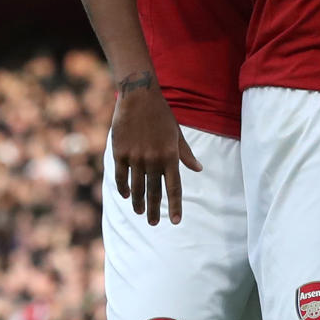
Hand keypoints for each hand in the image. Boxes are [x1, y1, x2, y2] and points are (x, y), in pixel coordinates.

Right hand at [112, 72, 201, 224]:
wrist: (138, 96)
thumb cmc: (161, 115)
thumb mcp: (177, 134)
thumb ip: (186, 155)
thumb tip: (199, 169)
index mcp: (170, 156)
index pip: (174, 188)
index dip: (175, 206)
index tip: (176, 221)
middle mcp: (153, 160)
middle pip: (154, 192)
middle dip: (154, 210)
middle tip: (153, 223)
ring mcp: (135, 157)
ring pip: (137, 188)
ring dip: (138, 203)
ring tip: (140, 212)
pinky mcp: (120, 153)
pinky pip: (121, 176)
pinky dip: (123, 188)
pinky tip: (126, 195)